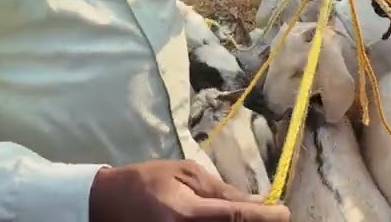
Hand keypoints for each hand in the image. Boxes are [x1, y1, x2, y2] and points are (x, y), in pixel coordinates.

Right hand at [89, 160, 289, 221]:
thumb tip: (257, 202)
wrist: (105, 204)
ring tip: (249, 218)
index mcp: (187, 214)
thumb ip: (221, 191)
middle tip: (272, 217)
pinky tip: (232, 221)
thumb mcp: (184, 173)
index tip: (285, 213)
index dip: (265, 218)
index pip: (236, 218)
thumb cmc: (146, 181)